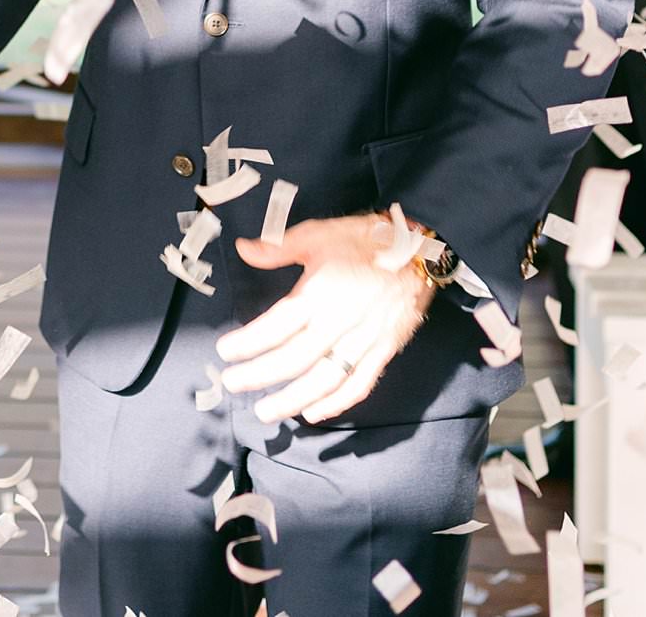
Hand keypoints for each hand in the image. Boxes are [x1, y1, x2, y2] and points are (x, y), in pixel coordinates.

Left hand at [217, 213, 437, 424]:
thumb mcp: (319, 233)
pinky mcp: (384, 351)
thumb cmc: (365, 240)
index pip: (276, 325)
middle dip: (260, 375)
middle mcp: (340, 321)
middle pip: (294, 358)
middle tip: (232, 383)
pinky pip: (359, 384)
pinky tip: (313, 412)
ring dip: (292, 399)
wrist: (421, 248)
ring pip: (324, 379)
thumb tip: (242, 249)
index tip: (225, 351)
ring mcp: (364, 341)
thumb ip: (278, 246)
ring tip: (265, 411)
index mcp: (320, 292)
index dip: (248, 342)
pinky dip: (336, 403)